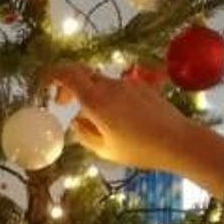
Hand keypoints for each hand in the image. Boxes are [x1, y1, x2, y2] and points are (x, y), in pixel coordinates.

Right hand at [48, 65, 223, 196]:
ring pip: (100, 82)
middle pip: (81, 74)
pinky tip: (118, 119)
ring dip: (89, 94)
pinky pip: (117, 88)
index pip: (67, 74)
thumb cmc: (140, 150)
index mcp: (97, 100)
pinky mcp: (142, 86)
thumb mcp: (105, 150)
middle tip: (63, 104)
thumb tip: (75, 122)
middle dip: (67, 85)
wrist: (180, 141)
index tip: (43, 85)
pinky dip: (108, 98)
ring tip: (95, 120)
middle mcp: (110, 85)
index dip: (51, 75)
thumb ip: (84, 134)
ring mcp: (127, 84)